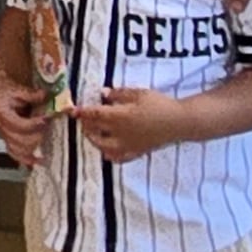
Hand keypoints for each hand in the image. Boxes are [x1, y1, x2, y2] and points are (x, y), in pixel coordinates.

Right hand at [0, 57, 50, 168]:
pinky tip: (34, 162)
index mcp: (0, 112)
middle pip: (19, 141)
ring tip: (43, 148)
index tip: (45, 119)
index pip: (18, 124)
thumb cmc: (1, 86)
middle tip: (47, 129)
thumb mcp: (15, 86)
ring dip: (31, 149)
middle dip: (36, 137)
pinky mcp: (6, 137)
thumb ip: (31, 94)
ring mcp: (3, 133)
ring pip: (16, 149)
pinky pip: (14, 152)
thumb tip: (46, 97)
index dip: (34, 124)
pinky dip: (24, 158)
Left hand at [75, 85, 190, 164]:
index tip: (71, 110)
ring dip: (94, 140)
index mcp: (119, 116)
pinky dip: (110, 155)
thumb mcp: (138, 93)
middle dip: (86, 126)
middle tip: (83, 119)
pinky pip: (119, 158)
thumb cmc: (159, 104)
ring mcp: (129, 145)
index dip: (81, 112)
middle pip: (95, 132)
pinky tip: (107, 151)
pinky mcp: (138, 152)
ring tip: (92, 133)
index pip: (94, 115)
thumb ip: (119, 94)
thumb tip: (103, 93)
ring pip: (104, 148)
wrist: (180, 122)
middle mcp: (120, 133)